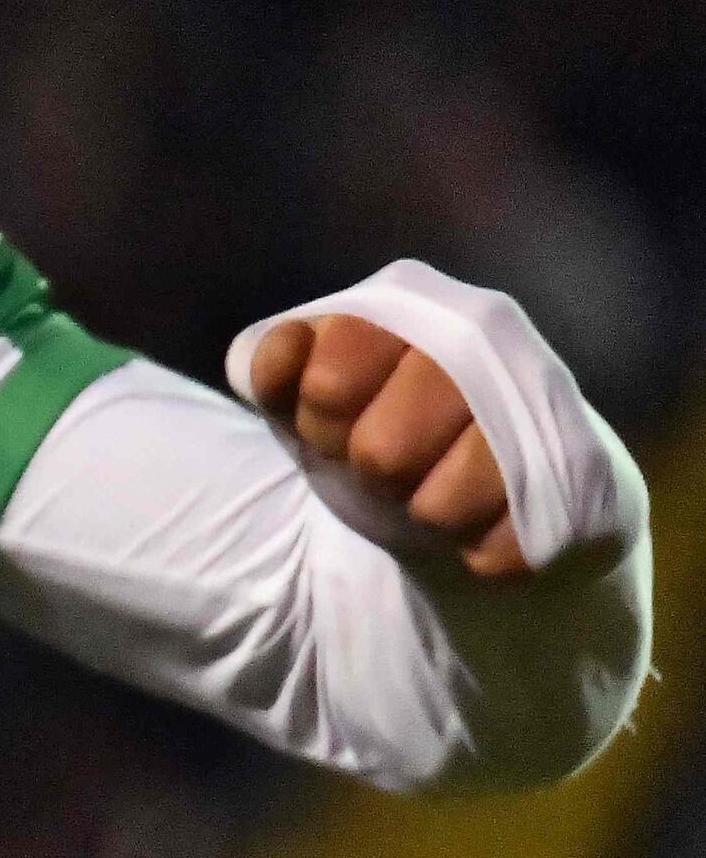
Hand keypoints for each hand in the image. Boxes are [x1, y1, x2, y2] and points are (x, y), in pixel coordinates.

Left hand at [247, 312, 531, 577]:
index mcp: (408, 305)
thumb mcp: (309, 393)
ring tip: (445, 486)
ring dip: (428, 514)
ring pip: (439, 509)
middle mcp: (482, 333)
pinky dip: (480, 551)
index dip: (319, 423)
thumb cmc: (387, 423)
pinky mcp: (583, 475)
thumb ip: (274, 369)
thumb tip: (285, 349)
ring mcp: (541, 399)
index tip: (337, 421)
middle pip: (382, 455)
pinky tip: (492, 516)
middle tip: (397, 462)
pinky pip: (497, 552)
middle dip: (375, 473)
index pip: (326, 386)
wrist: (499, 476)